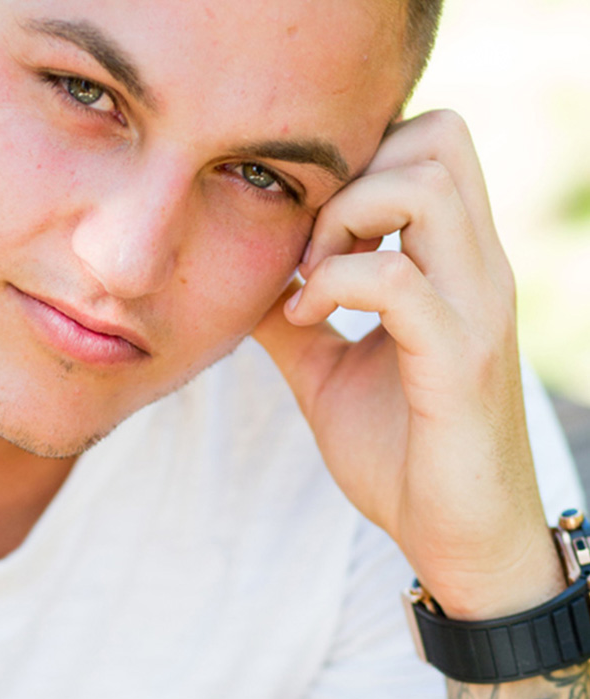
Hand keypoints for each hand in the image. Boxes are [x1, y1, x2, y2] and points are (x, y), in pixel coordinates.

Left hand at [251, 110, 564, 619]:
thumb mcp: (327, 370)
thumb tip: (245, 282)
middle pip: (440, 137)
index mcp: (454, 263)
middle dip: (355, 171)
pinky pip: (393, 279)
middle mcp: (477, 269)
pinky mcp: (459, 357)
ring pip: (425, 186)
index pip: (431, 142)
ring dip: (344, 217)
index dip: (359, 162)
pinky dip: (332, 285)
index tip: (308, 228)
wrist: (455, 538)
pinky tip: (303, 321)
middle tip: (310, 242)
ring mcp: (474, 307)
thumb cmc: (399, 453)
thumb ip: (293, 318)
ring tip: (308, 276)